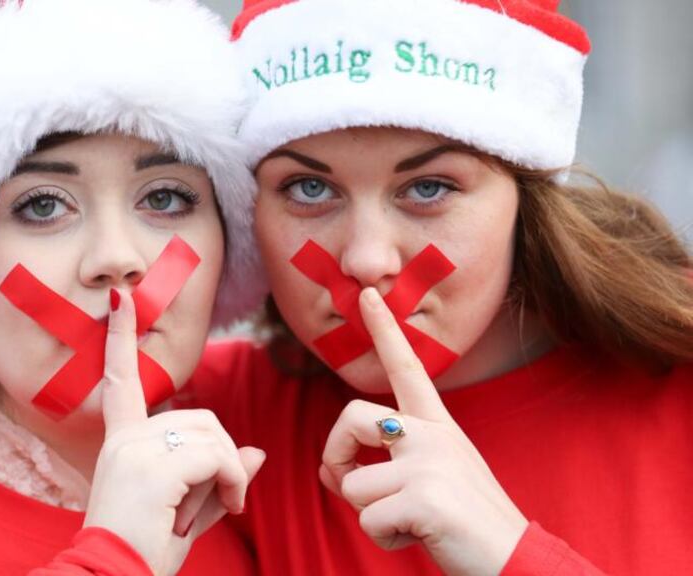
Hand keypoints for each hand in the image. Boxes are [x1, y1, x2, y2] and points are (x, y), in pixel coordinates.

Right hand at [84, 289, 264, 575]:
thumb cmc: (144, 553)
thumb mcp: (187, 512)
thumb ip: (219, 478)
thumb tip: (257, 452)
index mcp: (121, 444)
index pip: (120, 381)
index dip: (120, 339)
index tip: (120, 300)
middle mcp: (125, 439)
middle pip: (200, 418)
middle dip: (224, 456)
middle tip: (229, 498)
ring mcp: (136, 450)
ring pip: (212, 435)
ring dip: (231, 471)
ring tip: (226, 506)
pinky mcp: (154, 466)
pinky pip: (216, 456)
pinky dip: (234, 480)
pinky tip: (230, 506)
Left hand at [320, 288, 526, 575]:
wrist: (515, 563)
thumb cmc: (466, 525)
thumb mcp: (427, 483)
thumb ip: (382, 468)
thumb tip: (330, 471)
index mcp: (437, 426)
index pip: (406, 367)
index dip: (384, 330)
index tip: (366, 294)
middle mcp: (432, 434)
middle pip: (349, 417)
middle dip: (334, 456)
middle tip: (350, 488)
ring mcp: (429, 463)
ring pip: (352, 484)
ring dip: (371, 515)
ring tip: (413, 523)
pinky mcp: (425, 498)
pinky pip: (368, 520)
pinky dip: (386, 539)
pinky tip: (421, 537)